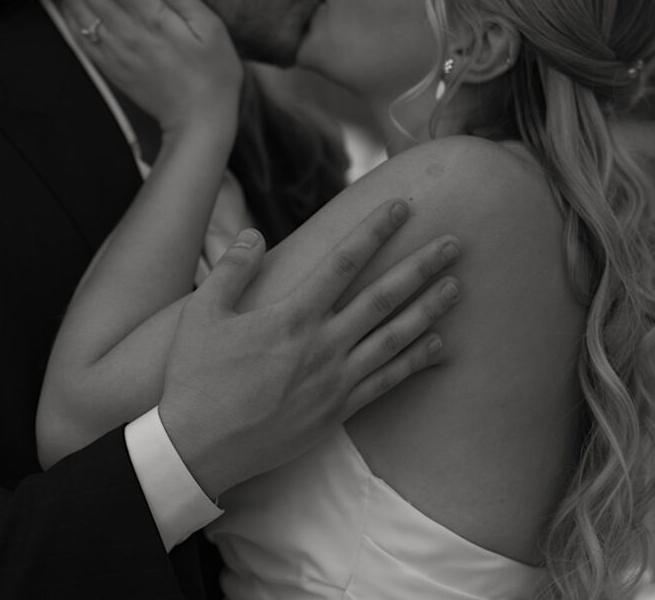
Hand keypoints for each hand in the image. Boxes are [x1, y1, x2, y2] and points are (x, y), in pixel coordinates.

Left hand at [62, 0, 242, 136]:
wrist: (199, 120)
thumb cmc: (213, 73)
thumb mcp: (211, 27)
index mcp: (152, 18)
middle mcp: (127, 34)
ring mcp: (115, 53)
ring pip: (78, 11)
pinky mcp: (110, 69)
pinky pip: (79, 38)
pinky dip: (70, 16)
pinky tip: (72, 4)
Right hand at [158, 200, 462, 498]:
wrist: (200, 448)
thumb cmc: (196, 378)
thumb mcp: (202, 315)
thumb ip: (231, 270)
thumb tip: (255, 235)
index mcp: (291, 315)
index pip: (343, 261)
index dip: (374, 230)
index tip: (401, 206)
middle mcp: (322, 344)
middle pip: (384, 296)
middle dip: (422, 266)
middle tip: (455, 244)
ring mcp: (335, 379)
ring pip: (395, 337)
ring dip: (430, 310)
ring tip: (458, 287)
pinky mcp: (338, 410)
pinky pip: (388, 381)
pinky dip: (416, 361)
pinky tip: (439, 346)